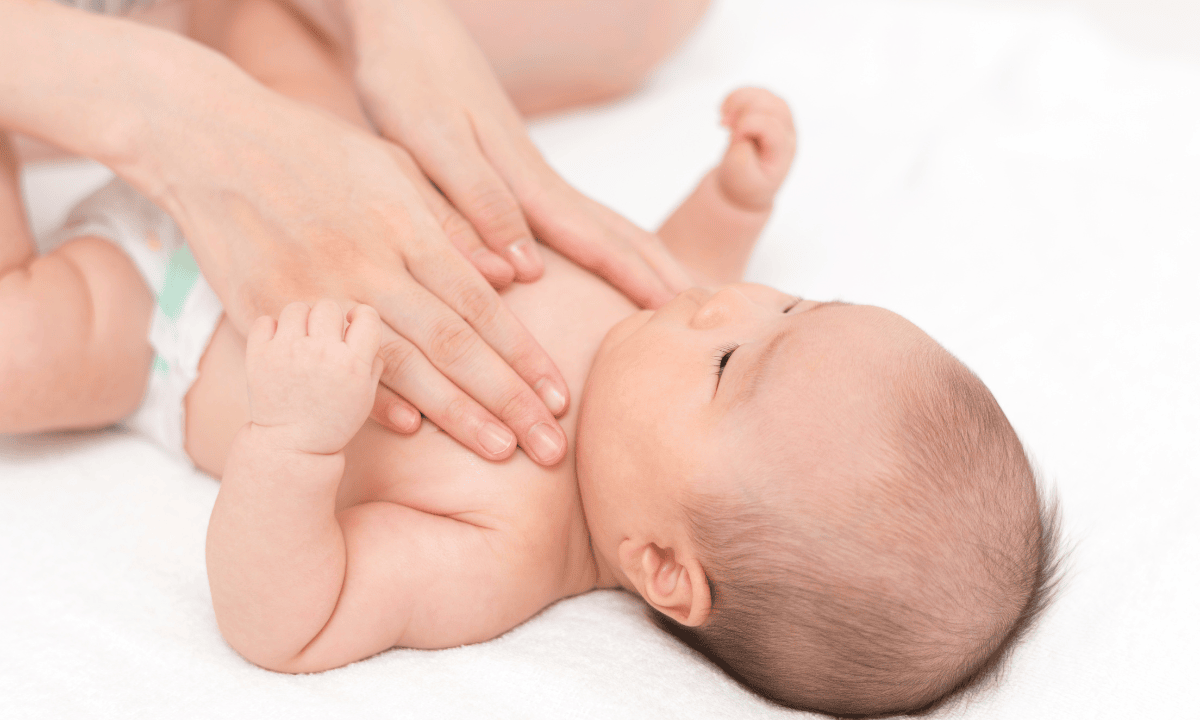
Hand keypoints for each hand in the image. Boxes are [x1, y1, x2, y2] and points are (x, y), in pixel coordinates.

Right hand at [135, 57, 572, 465]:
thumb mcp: (394, 166)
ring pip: (401, 364)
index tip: (561, 397)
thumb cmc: (315, 150)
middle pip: (454, 344)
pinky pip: (327, 363)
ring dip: (456, 413)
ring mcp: (318, 290)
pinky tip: (413, 431)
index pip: (482, 305)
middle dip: (509, 400)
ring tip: (502, 451)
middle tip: (552, 447)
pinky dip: (370, 398)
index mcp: (406, 226)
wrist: (209, 140)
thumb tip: (513, 272)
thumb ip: (453, 221)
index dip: (525, 356)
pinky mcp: (269, 309)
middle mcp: (370, 262)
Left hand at [245, 301, 382, 454]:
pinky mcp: (259, 356)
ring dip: (300, 321)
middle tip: (323, 337)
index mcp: (352, 364)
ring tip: (300, 340)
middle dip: (328, 319)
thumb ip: (372, 359)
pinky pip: (265, 321)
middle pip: (328, 307)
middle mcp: (321, 354)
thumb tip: (362, 325)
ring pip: (296, 309)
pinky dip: (271, 329)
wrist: (291, 446)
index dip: (361, 316)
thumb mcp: (366, 395)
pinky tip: (279, 345)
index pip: (366, 316)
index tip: (353, 325)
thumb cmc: (333, 420)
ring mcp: (287, 353)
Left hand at [340, 0, 692, 307]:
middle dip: (653, 271)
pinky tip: (603, 249)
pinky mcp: (512, 166)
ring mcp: (527, 170)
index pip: (591, 239)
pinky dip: (600, 237)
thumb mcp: (432, 146)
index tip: (673, 311)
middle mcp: (535, 178)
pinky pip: (569, 213)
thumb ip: (477, 204)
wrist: (404, 24)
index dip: (631, 278)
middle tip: (701, 308)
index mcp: (521, 180)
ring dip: (634, 254)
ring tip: (670, 286)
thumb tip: (528, 271)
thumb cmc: (408, 81)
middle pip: (610, 231)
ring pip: (595, 220)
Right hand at [715, 88, 797, 210]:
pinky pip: (757, 94)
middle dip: (746, 108)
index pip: (771, 127)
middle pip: (774, 106)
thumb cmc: (744, 183)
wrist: (745, 184)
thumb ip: (741, 155)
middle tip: (724, 124)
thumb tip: (740, 129)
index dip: (747, 126)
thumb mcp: (740, 178)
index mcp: (783, 152)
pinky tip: (725, 109)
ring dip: (741, 99)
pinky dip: (738, 96)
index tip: (731, 139)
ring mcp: (779, 122)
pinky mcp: (768, 114)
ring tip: (724, 114)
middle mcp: (787, 134)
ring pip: (767, 96)